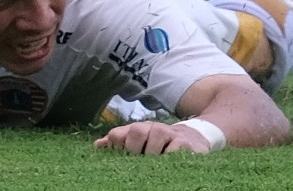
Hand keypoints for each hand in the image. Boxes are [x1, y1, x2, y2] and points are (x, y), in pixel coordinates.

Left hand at [94, 120, 213, 154]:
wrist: (194, 139)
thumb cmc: (162, 145)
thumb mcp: (141, 142)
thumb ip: (121, 142)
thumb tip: (97, 145)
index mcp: (138, 129)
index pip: (118, 134)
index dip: (116, 146)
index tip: (119, 158)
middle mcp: (152, 128)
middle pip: (136, 130)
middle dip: (133, 148)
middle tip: (137, 162)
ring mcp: (170, 134)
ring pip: (156, 135)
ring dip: (153, 153)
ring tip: (153, 165)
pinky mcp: (185, 143)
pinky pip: (174, 148)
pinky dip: (168, 157)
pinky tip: (167, 165)